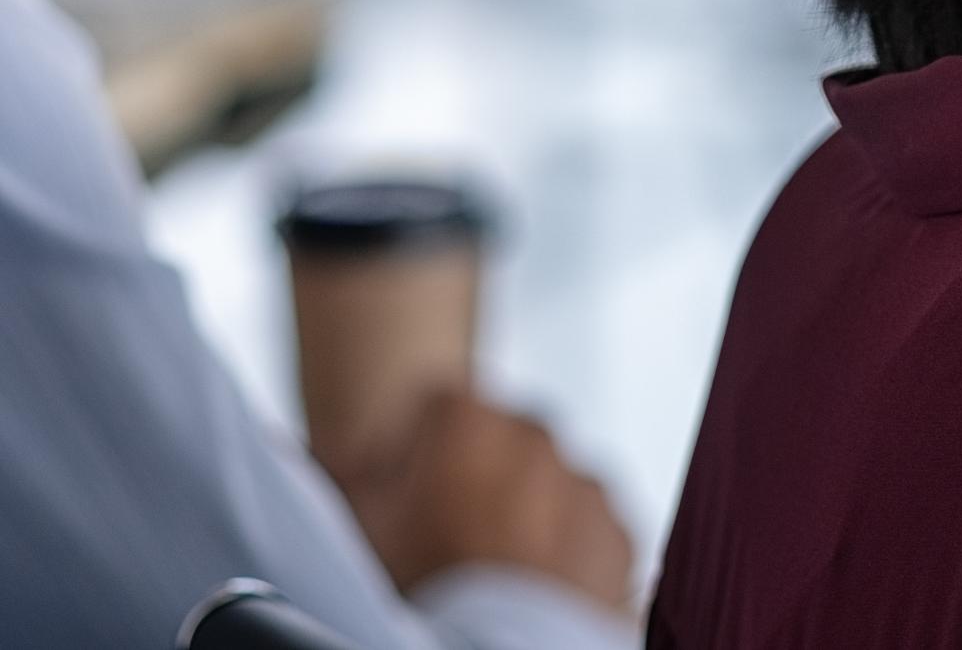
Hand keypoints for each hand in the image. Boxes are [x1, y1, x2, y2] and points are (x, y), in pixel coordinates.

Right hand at [334, 387, 635, 613]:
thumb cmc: (425, 588)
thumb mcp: (358, 526)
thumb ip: (343, 474)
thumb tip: (307, 451)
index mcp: (469, 420)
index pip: (439, 410)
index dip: (416, 452)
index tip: (405, 492)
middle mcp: (537, 437)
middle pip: (501, 442)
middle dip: (477, 475)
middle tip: (448, 535)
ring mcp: (585, 483)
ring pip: (549, 486)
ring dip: (526, 511)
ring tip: (489, 569)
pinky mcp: (618, 532)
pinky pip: (587, 530)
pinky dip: (567, 550)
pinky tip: (530, 586)